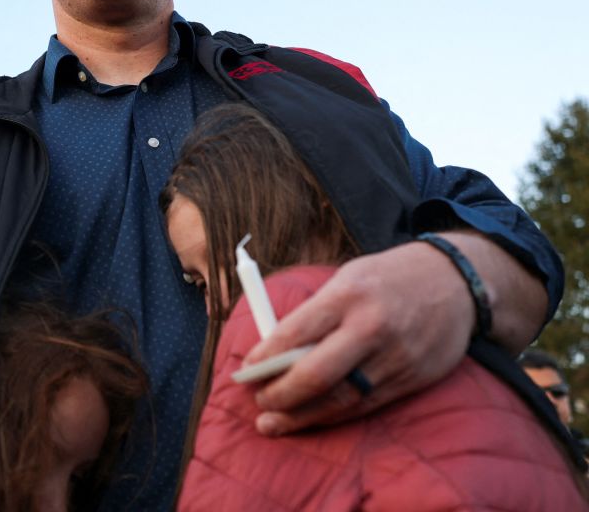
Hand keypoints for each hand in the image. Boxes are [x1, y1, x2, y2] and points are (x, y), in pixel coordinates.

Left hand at [243, 241, 473, 435]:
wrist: (456, 282)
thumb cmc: (386, 280)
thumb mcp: (347, 279)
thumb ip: (315, 314)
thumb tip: (274, 350)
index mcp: (348, 295)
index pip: (295, 332)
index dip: (264, 357)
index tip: (245, 370)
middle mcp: (371, 328)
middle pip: (315, 373)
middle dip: (279, 393)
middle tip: (258, 400)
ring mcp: (395, 357)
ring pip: (340, 398)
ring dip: (301, 416)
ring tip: (272, 423)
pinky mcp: (412, 379)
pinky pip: (365, 405)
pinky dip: (333, 416)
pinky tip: (310, 420)